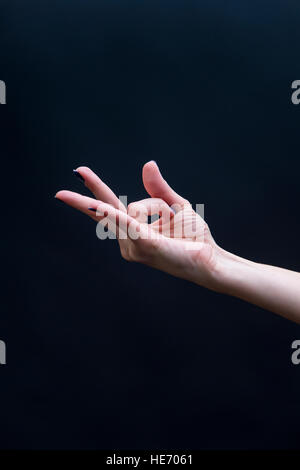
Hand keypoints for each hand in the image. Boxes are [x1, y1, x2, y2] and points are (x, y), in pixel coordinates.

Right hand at [56, 161, 223, 289]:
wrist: (210, 258)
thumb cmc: (194, 237)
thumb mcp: (175, 206)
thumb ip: (158, 188)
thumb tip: (147, 164)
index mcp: (133, 230)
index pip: (109, 206)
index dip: (94, 189)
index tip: (79, 172)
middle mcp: (127, 240)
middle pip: (113, 206)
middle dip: (91, 189)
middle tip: (74, 173)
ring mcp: (131, 246)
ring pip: (136, 207)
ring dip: (160, 208)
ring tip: (174, 221)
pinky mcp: (141, 247)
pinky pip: (126, 222)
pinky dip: (109, 212)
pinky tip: (94, 205)